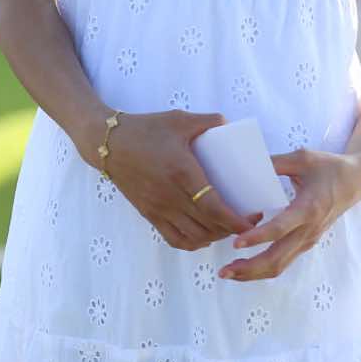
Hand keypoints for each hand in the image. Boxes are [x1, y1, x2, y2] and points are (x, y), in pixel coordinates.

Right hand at [93, 111, 255, 250]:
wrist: (108, 143)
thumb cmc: (144, 129)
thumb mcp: (178, 119)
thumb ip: (206, 121)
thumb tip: (228, 123)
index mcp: (182, 173)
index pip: (213, 208)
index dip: (235, 220)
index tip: (251, 221)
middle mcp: (171, 197)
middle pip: (207, 226)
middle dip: (231, 229)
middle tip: (247, 221)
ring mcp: (158, 209)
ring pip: (193, 237)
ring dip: (213, 237)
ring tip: (226, 227)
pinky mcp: (149, 214)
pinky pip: (174, 239)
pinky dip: (193, 242)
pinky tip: (203, 234)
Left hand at [219, 148, 360, 281]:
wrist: (355, 182)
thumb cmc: (328, 167)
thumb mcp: (302, 158)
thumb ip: (275, 162)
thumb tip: (244, 164)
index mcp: (308, 208)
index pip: (280, 228)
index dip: (258, 237)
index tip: (236, 243)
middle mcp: (309, 229)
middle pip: (277, 258)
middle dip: (249, 268)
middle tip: (223, 271)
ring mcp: (308, 240)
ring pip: (280, 265)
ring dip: (253, 273)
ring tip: (228, 272)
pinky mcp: (306, 243)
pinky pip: (284, 262)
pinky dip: (263, 268)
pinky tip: (245, 267)